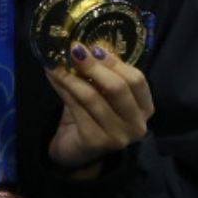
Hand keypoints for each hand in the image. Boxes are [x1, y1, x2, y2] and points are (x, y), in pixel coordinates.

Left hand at [45, 42, 153, 176]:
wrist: (75, 151)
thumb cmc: (92, 117)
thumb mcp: (102, 94)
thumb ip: (102, 74)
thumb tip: (86, 45)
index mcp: (145, 109)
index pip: (137, 80)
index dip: (115, 62)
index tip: (94, 47)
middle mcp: (137, 125)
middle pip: (118, 87)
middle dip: (94, 66)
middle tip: (74, 49)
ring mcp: (118, 136)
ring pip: (93, 97)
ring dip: (71, 76)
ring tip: (56, 62)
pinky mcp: (96, 142)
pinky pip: (76, 107)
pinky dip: (62, 88)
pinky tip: (52, 76)